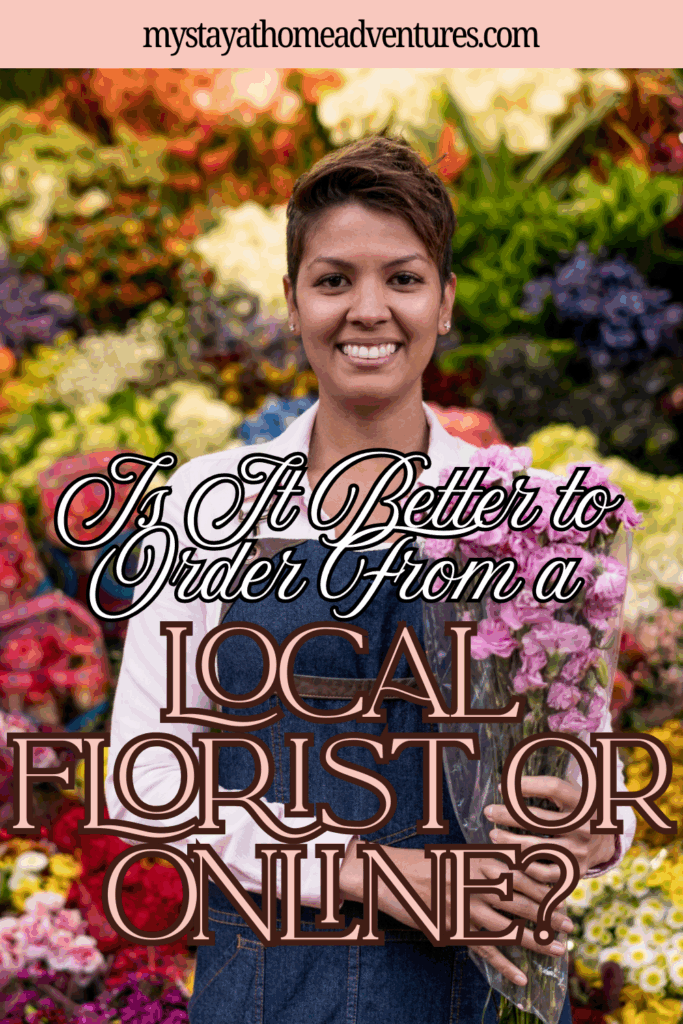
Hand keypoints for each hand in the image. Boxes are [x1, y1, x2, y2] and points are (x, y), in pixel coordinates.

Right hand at [338, 839, 572, 987]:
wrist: (385, 873)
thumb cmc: (421, 863)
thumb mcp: (454, 855)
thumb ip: (482, 862)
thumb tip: (511, 868)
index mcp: (476, 861)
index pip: (518, 873)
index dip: (544, 885)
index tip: (564, 893)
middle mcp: (473, 884)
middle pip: (519, 900)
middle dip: (547, 913)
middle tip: (568, 924)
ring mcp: (463, 908)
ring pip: (508, 927)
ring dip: (536, 940)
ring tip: (558, 949)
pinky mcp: (451, 929)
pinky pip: (483, 950)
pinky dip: (504, 965)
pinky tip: (521, 977)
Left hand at [484, 776, 615, 881]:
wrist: (605, 844)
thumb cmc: (578, 812)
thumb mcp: (573, 793)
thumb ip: (549, 786)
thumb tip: (510, 780)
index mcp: (585, 802)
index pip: (554, 787)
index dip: (526, 784)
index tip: (501, 786)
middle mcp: (584, 827)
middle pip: (537, 819)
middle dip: (506, 814)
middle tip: (488, 811)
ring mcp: (579, 852)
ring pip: (535, 848)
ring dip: (508, 841)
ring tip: (493, 834)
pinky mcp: (573, 872)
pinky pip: (541, 872)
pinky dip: (521, 865)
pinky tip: (507, 856)